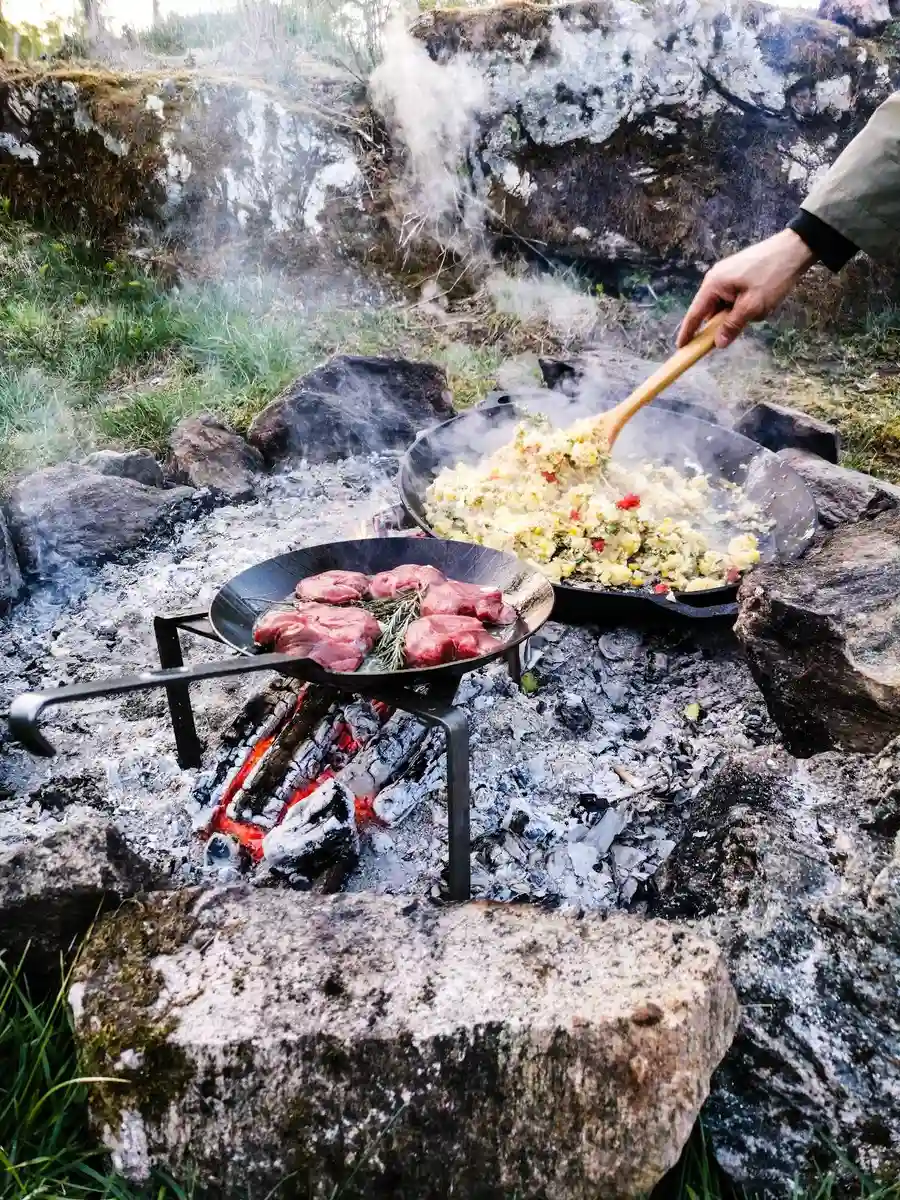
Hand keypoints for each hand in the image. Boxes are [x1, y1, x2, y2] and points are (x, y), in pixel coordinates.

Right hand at [676, 229, 816, 348]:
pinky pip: (733, 297)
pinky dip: (742, 305)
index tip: (681, 349)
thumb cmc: (772, 276)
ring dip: (737, 313)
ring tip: (760, 309)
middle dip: (723, 322)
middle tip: (737, 330)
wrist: (794, 248)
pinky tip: (760, 302)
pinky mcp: (737, 273)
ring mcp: (726, 274)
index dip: (687, 333)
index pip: (695, 314)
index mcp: (713, 284)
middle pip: (709, 310)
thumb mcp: (753, 306)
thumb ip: (733, 326)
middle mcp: (715, 278)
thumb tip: (718, 343)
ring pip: (724, 305)